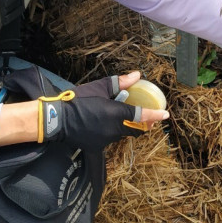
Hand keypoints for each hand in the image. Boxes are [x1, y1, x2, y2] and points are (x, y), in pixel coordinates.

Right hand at [38, 72, 168, 148]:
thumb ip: (120, 83)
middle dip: (143, 126)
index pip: (141, 115)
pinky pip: (108, 140)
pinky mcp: (96, 147)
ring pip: (121, 135)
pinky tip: (102, 127)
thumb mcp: (99, 87)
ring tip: (117, 118)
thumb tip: (136, 75)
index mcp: (117, 114)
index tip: (166, 115)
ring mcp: (106, 140)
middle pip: (134, 130)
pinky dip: (109, 133)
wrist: (56, 119)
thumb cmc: (77, 100)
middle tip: (147, 120)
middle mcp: (114, 129)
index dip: (155, 115)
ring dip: (124, 128)